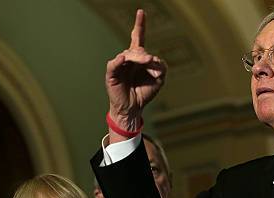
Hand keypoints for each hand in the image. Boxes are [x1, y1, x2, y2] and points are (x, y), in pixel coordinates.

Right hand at [105, 9, 165, 140]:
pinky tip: (123, 58)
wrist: (133, 109)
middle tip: (152, 61)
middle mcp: (128, 59)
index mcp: (138, 58)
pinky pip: (114, 64)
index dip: (139, 25)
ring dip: (139, 58)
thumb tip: (154, 60)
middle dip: (146, 55)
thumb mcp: (159, 79)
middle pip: (138, 49)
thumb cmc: (144, 93)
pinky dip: (119, 61)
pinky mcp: (112, 73)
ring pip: (129, 55)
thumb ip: (161, 67)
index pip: (138, 38)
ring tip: (147, 62)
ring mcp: (119, 65)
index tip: (141, 12)